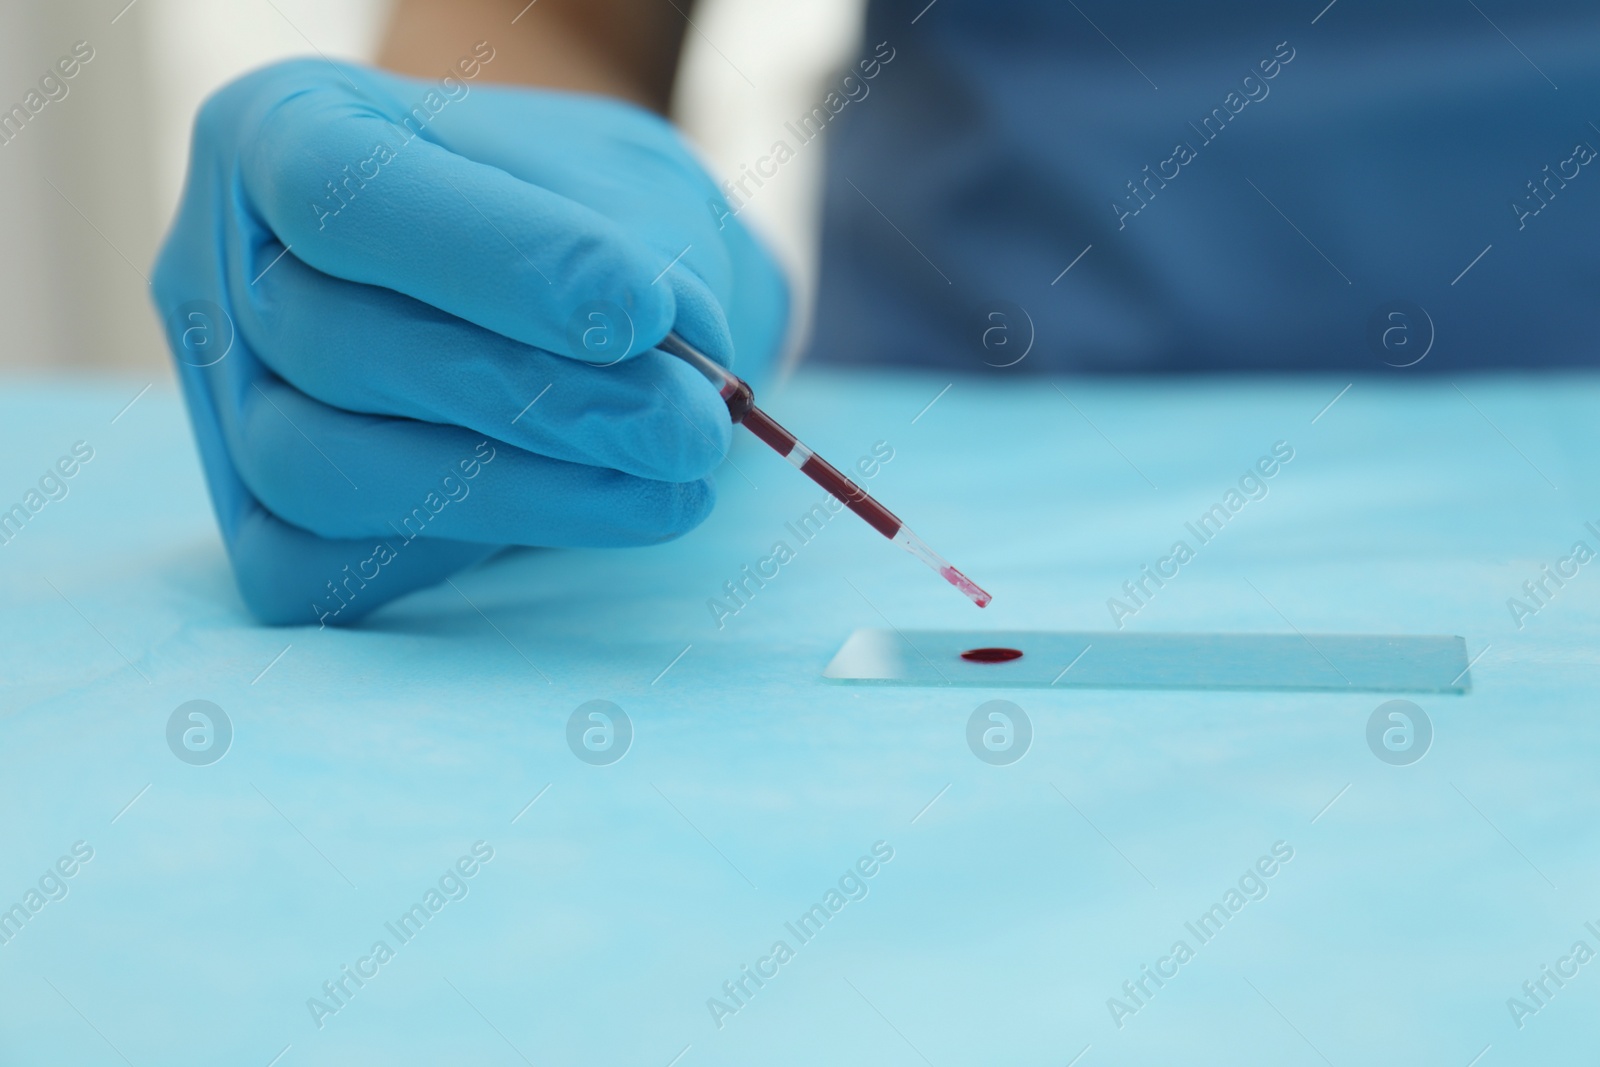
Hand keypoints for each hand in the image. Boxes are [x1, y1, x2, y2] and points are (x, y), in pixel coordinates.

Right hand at [151, 57, 787, 624]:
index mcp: (285, 129)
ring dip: (515, 493)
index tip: (640, 313)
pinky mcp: (259, 521)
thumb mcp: (629, 191)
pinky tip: (581, 516)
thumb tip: (661, 376)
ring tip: (672, 482)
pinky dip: (451, 553)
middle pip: (332, 346)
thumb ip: (638, 260)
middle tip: (690, 428)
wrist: (576, 292)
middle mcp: (226, 264)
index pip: (340, 187)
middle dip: (533, 400)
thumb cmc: (587, 222)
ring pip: (317, 471)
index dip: (492, 258)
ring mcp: (226, 402)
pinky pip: (314, 570)